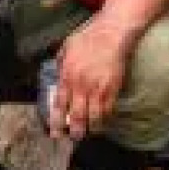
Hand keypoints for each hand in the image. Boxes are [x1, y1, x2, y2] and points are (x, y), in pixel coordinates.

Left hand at [50, 18, 129, 140]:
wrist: (112, 32)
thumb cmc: (88, 37)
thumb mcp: (66, 48)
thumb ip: (61, 64)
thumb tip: (58, 76)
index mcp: (67, 76)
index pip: (59, 106)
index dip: (57, 122)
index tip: (55, 133)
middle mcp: (81, 85)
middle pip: (76, 116)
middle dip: (75, 131)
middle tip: (74, 138)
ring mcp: (98, 88)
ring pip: (93, 118)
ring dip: (90, 128)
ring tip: (89, 133)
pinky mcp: (113, 88)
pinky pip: (108, 110)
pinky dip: (104, 119)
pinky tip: (103, 121)